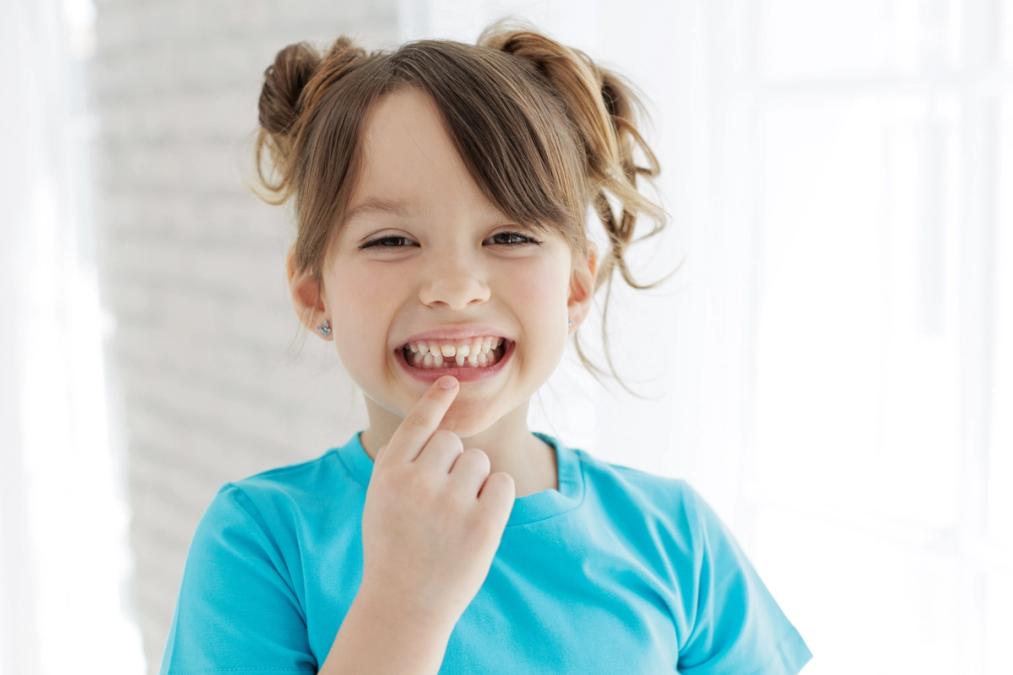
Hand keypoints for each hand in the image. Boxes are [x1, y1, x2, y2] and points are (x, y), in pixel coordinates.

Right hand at [357, 375, 515, 627]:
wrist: (404, 606)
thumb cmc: (394, 549)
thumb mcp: (381, 502)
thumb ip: (401, 466)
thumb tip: (434, 432)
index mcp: (388, 474)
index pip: (418, 425)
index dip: (436, 401)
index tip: (451, 381)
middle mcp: (417, 482)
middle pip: (453, 443)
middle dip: (454, 465)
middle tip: (439, 505)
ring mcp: (450, 503)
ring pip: (479, 461)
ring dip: (474, 482)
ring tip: (454, 518)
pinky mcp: (482, 524)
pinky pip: (502, 484)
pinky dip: (495, 498)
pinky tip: (478, 522)